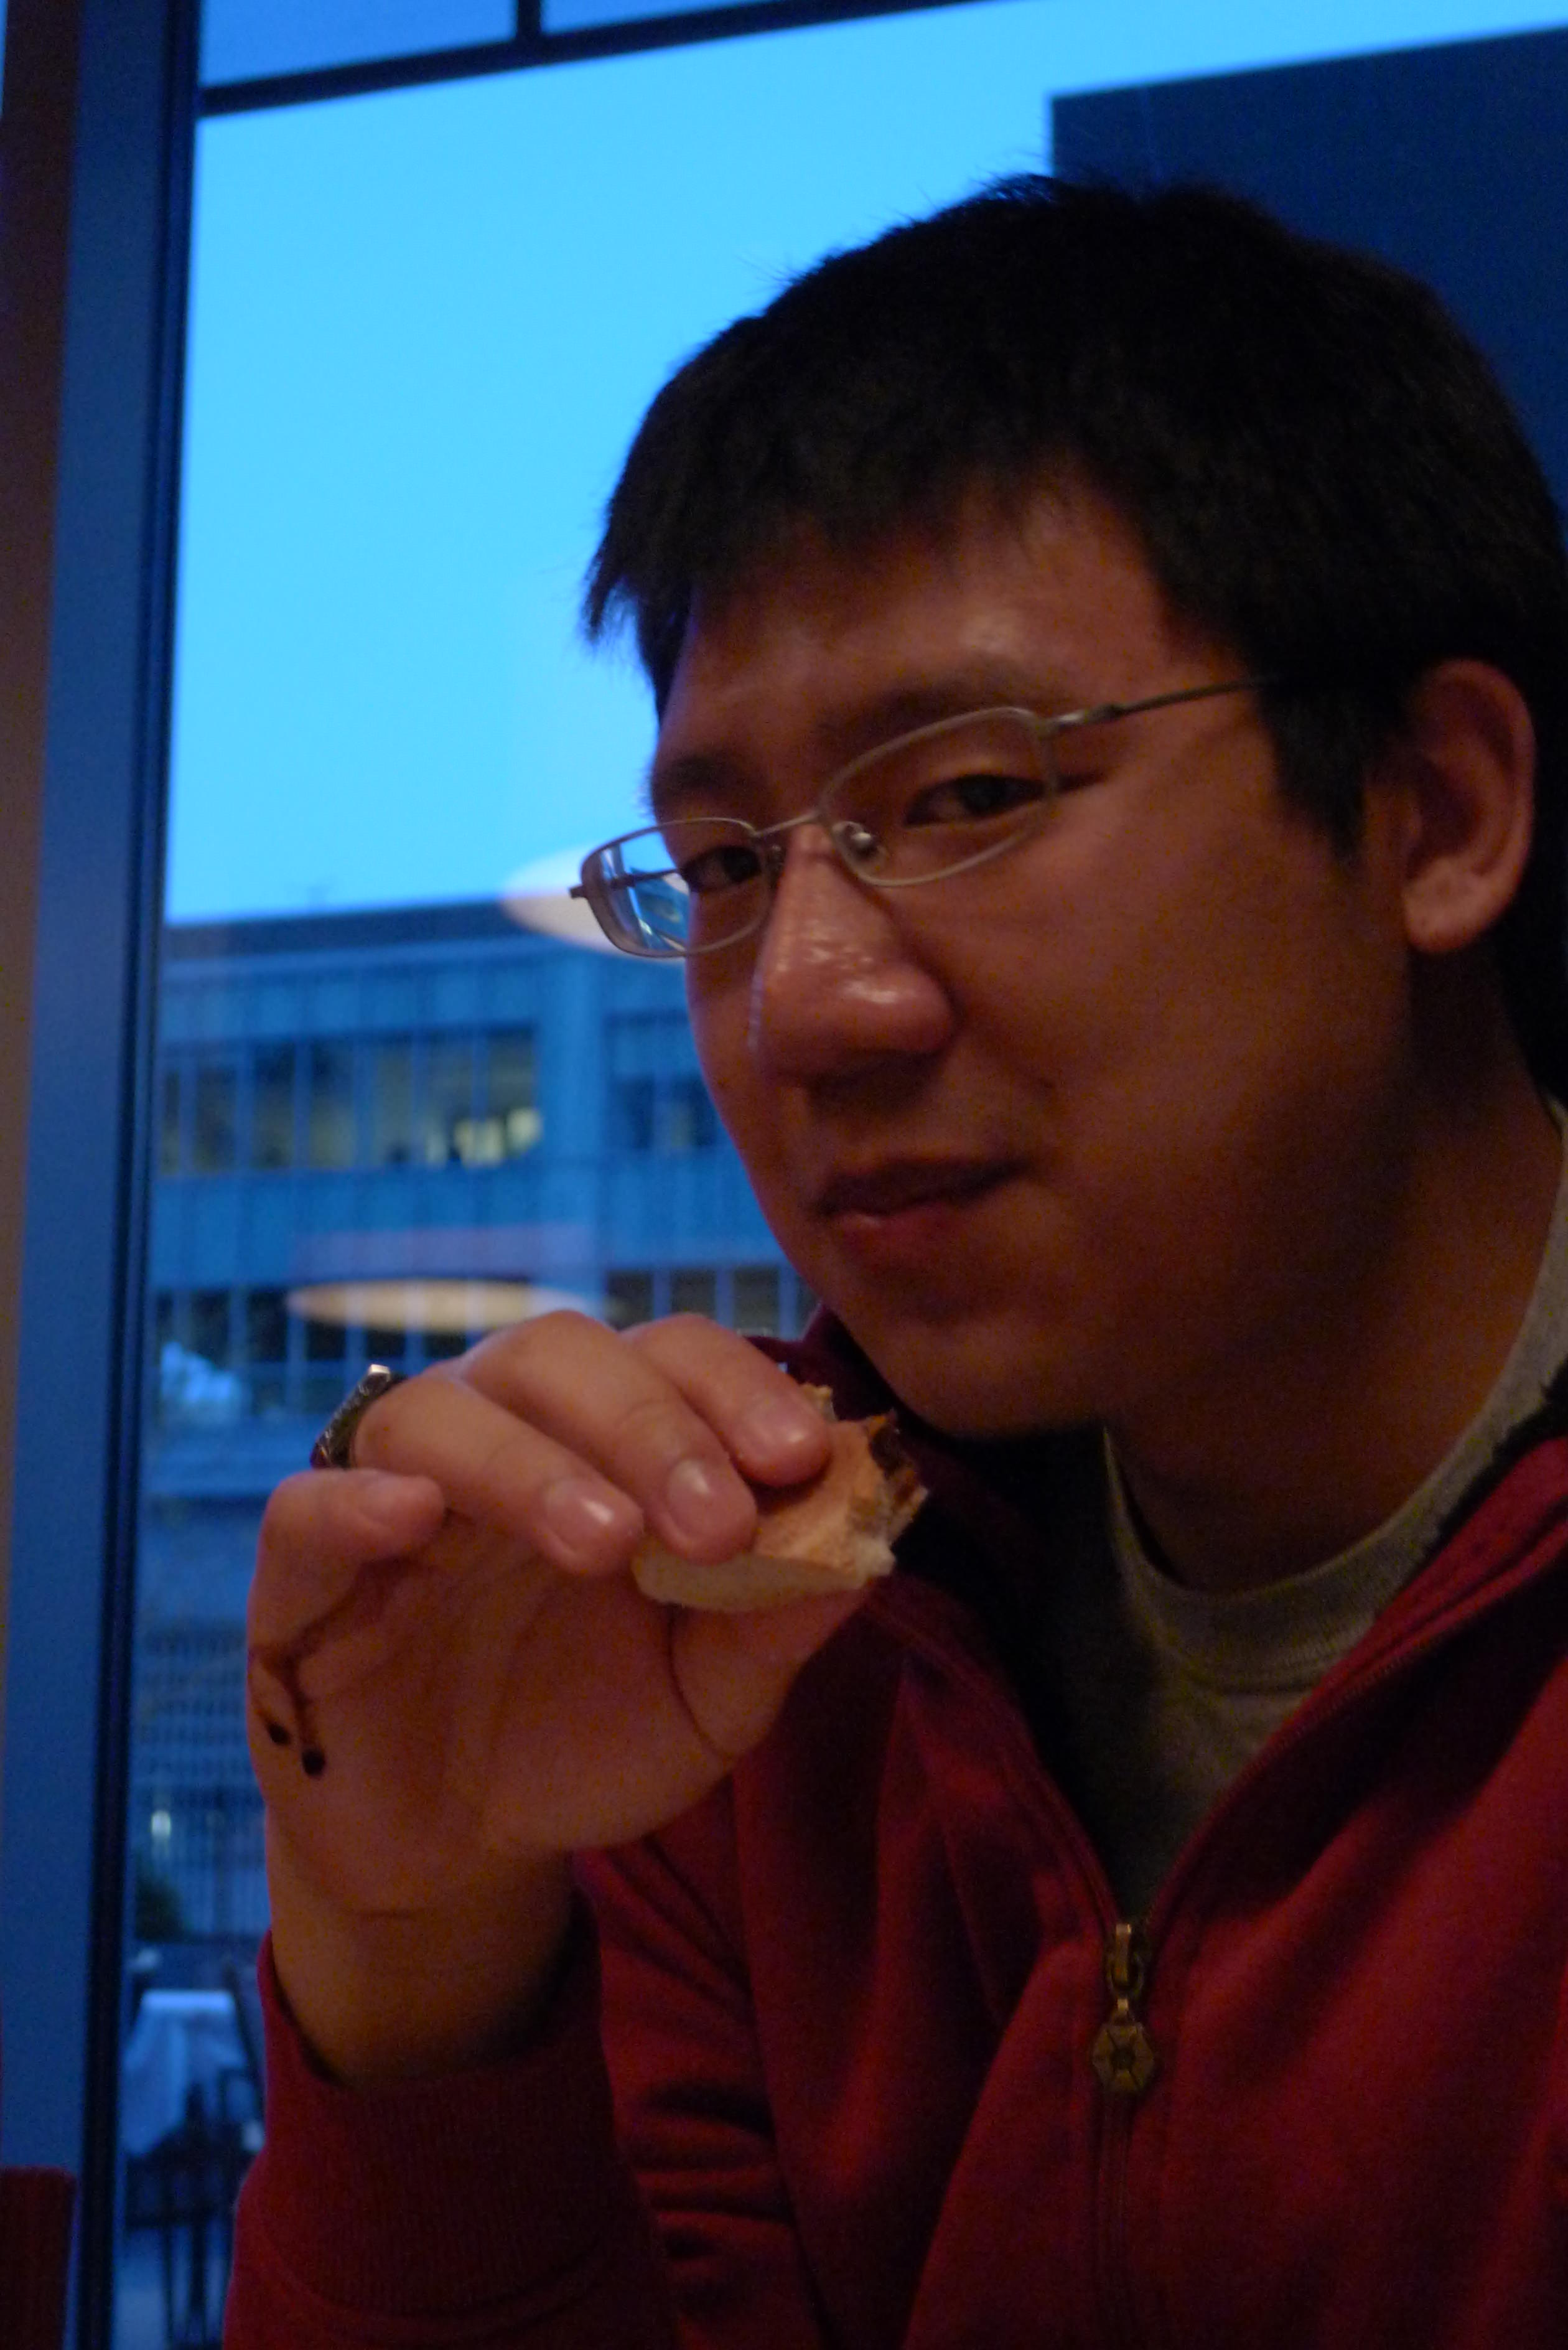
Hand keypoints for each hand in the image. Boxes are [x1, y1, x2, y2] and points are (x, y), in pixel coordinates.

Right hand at [248, 1314, 858, 2076]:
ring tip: (607, 1543)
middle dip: (652, 1427)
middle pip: (561, 1356)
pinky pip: (309, 1502)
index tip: (805, 1457)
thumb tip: (871, 1550)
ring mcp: (396, 1489)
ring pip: (443, 1412)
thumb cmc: (588, 1737)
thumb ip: (776, 1625)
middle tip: (717, 1522)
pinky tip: (412, 1516)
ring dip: (533, 1462)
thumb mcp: (707, 1700)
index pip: (672, 1357)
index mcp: (605, 1439)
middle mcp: (502, 1432)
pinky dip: (357, 1498)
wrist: (458, 1850)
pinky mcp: (305, 1571)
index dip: (738, 1389)